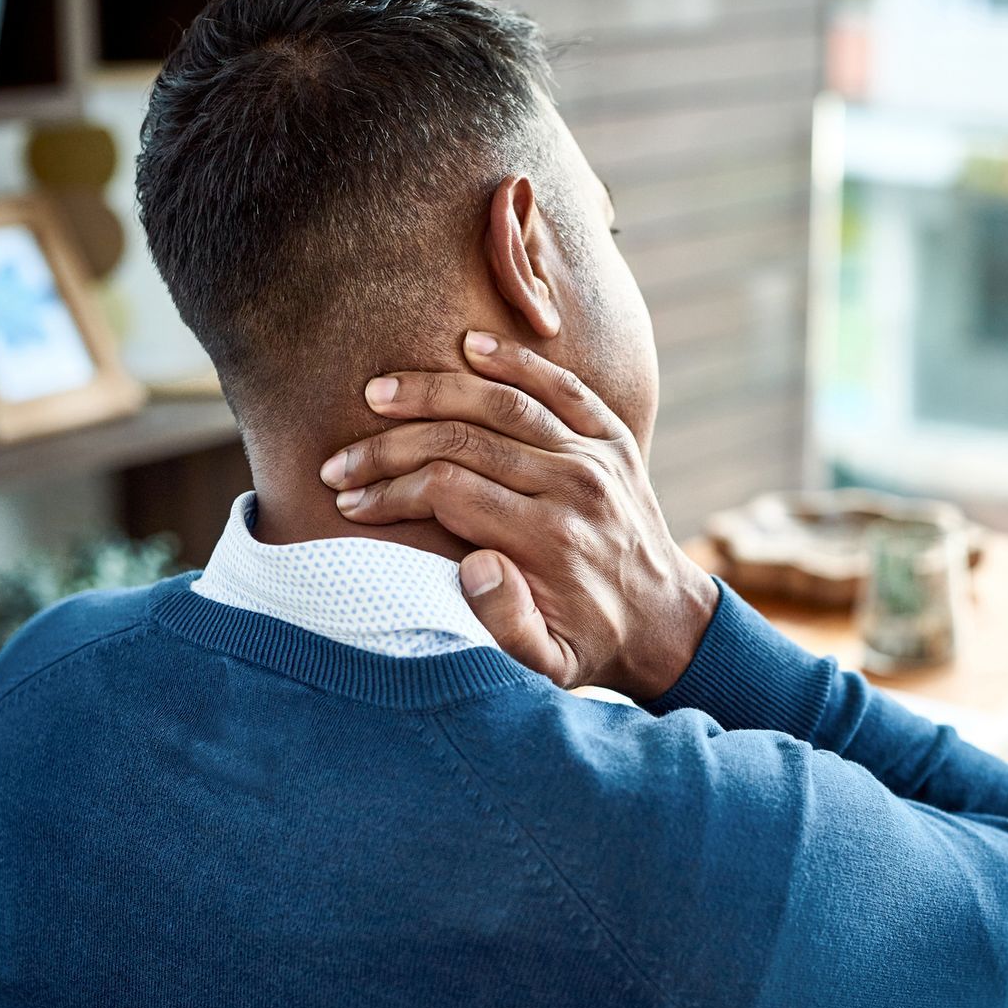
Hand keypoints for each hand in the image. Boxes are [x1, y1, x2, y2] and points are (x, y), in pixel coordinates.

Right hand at [318, 331, 718, 700]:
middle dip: (390, 447)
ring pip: (504, 403)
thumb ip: (508, 624)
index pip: (449, 490)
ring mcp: (596, 456)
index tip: (349, 503)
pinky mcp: (613, 437)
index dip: (390, 492)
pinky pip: (562, 386)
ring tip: (378, 394)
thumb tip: (476, 566)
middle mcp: (574, 487)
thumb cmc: (592, 643)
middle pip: (464, 440)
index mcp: (549, 540)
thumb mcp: (551, 663)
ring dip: (434, 392)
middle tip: (341, 461)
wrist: (666, 618)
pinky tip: (470, 345)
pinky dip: (515, 360)